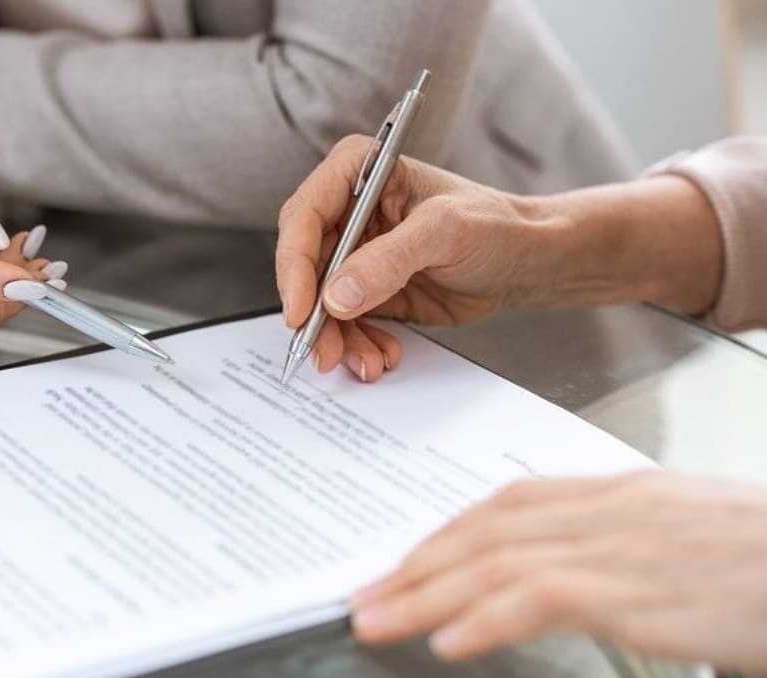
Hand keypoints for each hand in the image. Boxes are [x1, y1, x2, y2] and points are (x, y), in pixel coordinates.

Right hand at [276, 135, 543, 382]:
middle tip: (322, 349)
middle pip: (305, 266)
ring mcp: (356, 254)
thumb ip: (389, 260)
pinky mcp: (367, 291)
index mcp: (360, 171)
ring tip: (366, 362)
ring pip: (321, 302)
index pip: (305, 216)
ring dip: (337, 339)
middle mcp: (349, 211)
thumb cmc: (495, 226)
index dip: (294, 264)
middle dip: (313, 313)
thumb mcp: (445, 232)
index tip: (302, 308)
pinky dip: (357, 345)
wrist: (527, 261)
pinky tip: (382, 355)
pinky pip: (345, 323)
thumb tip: (337, 296)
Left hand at [350, 472, 766, 671]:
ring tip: (377, 619)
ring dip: (427, 594)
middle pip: (485, 532)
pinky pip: (546, 597)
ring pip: (498, 562)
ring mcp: (624, 547)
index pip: (504, 505)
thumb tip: (548, 564)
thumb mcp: (680, 532)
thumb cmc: (763, 555)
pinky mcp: (643, 591)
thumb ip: (613, 538)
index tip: (402, 563)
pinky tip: (449, 638)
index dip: (444, 534)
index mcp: (614, 493)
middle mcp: (608, 510)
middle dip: (415, 566)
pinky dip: (489, 617)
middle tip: (362, 595)